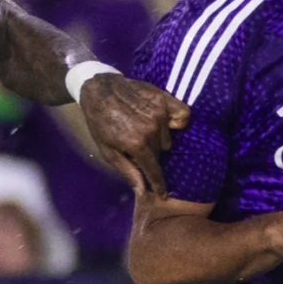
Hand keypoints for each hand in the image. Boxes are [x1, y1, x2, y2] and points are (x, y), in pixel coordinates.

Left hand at [77, 72, 187, 193]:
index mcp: (136, 143)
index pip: (153, 169)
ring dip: (158, 138)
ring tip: (142, 128)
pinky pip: (182, 116)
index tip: (163, 194)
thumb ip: (127, 170)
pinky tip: (165, 121)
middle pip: (160, 152)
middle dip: (150, 153)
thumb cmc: (100, 122)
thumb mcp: (107, 150)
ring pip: (168, 138)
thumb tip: (142, 190)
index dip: (158, 183)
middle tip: (136, 143)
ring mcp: (159, 112)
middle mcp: (151, 129)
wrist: (100, 90)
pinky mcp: (164, 99)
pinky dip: (176, 122)